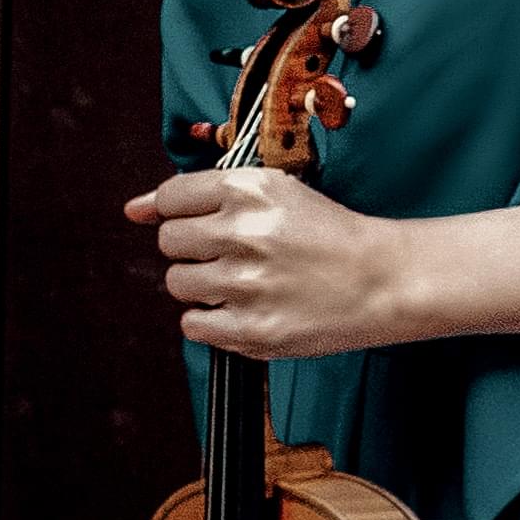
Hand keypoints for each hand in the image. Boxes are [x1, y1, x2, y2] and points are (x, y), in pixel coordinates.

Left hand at [125, 165, 415, 358]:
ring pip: (177, 283)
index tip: (198, 222)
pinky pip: (193, 325)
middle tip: (235, 254)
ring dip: (203, 285)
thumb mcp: (275, 192)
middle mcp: (243, 233)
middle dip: (194, 248)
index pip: (170, 197)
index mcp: (249, 190)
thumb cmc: (329, 235)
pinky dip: (212, 321)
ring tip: (247, 282)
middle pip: (169, 242)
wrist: (385, 279)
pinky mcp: (252, 329)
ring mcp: (246, 284)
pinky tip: (246, 308)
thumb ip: (199, 195)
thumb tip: (134, 209)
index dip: (180, 212)